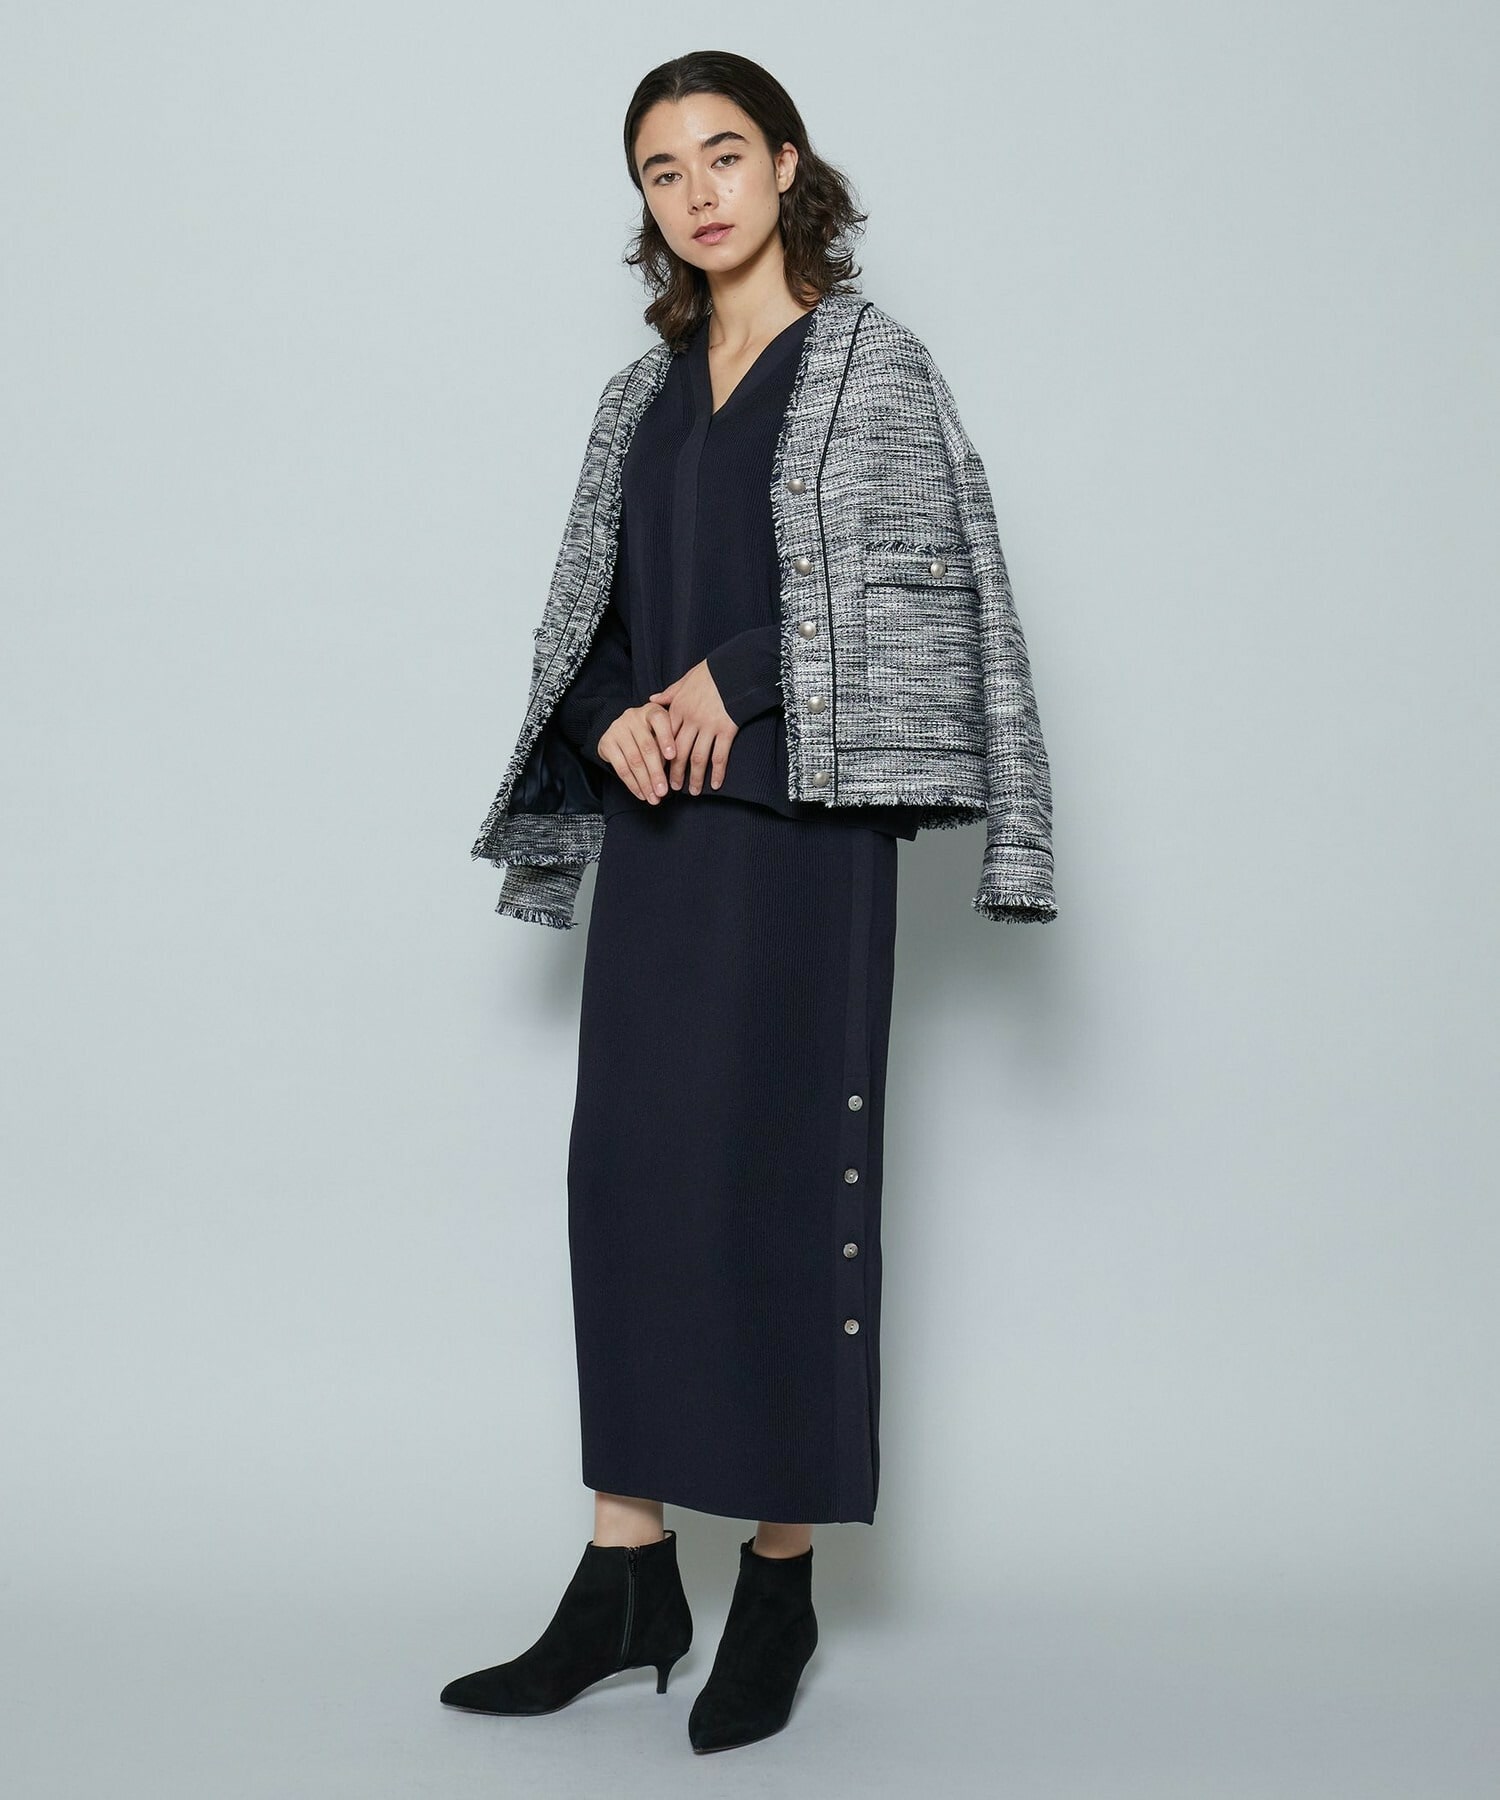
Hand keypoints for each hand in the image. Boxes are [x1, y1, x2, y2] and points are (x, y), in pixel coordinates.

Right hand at [596, 703, 676, 803]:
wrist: (620, 729)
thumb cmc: (650, 733)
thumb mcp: (662, 731)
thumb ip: (670, 743)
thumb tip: (676, 769)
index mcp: (652, 711)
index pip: (660, 722)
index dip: (667, 739)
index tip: (673, 757)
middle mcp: (633, 716)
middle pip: (647, 747)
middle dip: (656, 772)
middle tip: (664, 791)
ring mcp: (618, 729)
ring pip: (634, 761)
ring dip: (645, 783)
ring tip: (654, 798)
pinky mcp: (607, 742)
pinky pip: (621, 768)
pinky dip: (632, 784)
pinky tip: (641, 794)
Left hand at [648, 661, 737, 793]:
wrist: (736, 668)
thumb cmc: (711, 672)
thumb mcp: (685, 679)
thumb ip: (669, 693)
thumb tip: (652, 699)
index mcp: (678, 708)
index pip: (665, 738)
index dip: (660, 756)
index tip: (657, 769)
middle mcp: (691, 720)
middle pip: (678, 752)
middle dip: (674, 773)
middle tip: (671, 788)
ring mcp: (709, 726)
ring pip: (698, 758)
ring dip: (694, 777)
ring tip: (693, 791)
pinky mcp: (727, 730)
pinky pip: (720, 755)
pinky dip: (717, 772)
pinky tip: (715, 784)